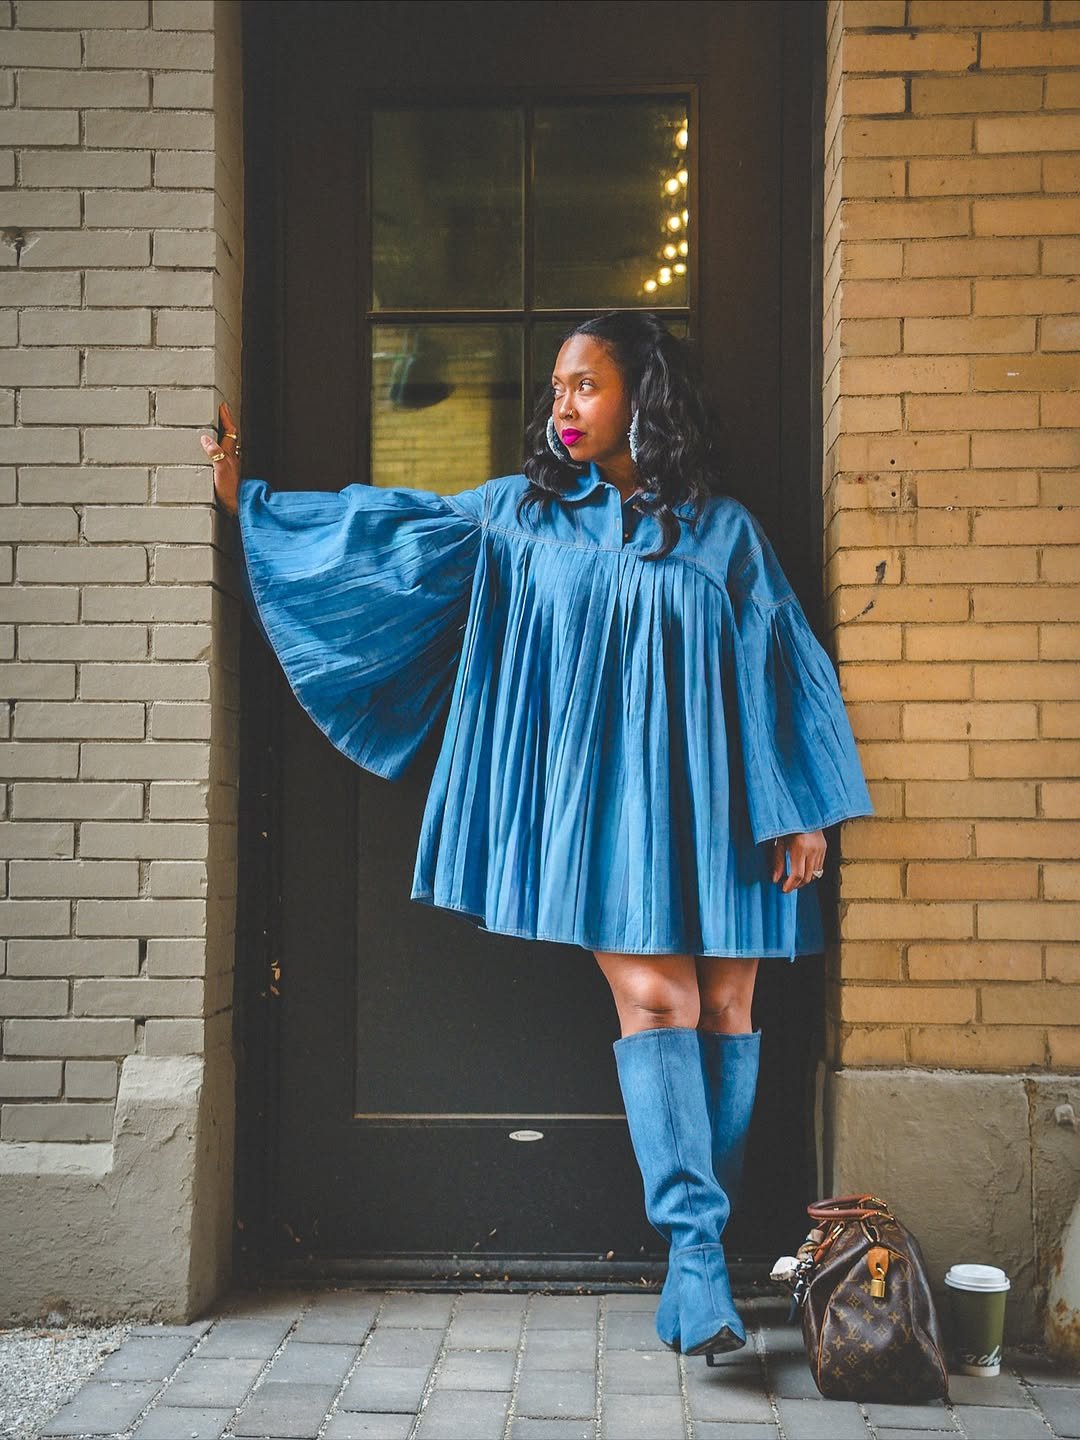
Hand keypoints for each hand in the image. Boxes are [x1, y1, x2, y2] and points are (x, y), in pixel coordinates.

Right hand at [199, 399, 240, 515]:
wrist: (236, 506)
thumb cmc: (229, 490)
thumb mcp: (220, 470)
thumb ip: (214, 454)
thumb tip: (205, 439)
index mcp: (230, 454)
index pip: (230, 431)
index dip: (226, 418)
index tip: (222, 406)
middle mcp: (231, 457)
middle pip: (230, 435)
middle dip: (225, 422)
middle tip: (220, 411)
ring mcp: (230, 464)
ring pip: (227, 444)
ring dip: (223, 433)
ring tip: (217, 425)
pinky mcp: (226, 472)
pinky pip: (223, 453)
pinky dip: (219, 446)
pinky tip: (214, 449)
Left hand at [771, 830, 825, 892]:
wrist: (803, 812)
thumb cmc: (788, 825)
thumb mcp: (779, 842)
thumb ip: (778, 862)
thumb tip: (775, 879)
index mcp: (800, 848)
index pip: (797, 874)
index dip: (790, 885)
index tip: (783, 889)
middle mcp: (813, 850)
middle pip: (807, 877)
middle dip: (797, 885)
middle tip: (787, 885)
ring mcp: (821, 849)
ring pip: (815, 874)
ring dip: (804, 880)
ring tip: (794, 879)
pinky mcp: (824, 848)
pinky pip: (820, 867)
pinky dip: (811, 872)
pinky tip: (802, 870)